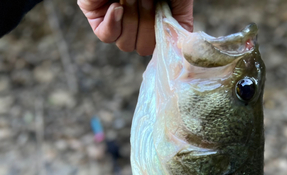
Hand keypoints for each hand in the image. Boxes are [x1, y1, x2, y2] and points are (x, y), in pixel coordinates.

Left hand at [78, 0, 193, 55]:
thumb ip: (182, 20)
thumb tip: (181, 45)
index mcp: (153, 19)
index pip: (156, 46)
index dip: (161, 37)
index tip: (163, 14)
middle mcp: (135, 22)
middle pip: (142, 48)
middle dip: (146, 23)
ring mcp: (115, 21)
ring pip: (125, 44)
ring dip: (132, 18)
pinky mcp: (96, 16)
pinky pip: (106, 36)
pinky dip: (114, 22)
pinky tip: (117, 5)